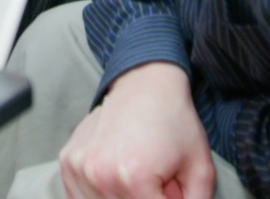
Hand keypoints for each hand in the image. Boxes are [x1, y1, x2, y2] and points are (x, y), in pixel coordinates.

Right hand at [59, 62, 214, 198]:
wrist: (147, 82)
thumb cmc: (174, 122)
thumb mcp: (200, 168)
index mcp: (134, 179)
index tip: (168, 191)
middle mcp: (101, 175)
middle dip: (144, 198)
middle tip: (155, 183)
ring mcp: (80, 168)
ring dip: (121, 198)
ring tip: (137, 177)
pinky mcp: (69, 162)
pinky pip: (80, 197)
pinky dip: (99, 194)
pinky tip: (116, 177)